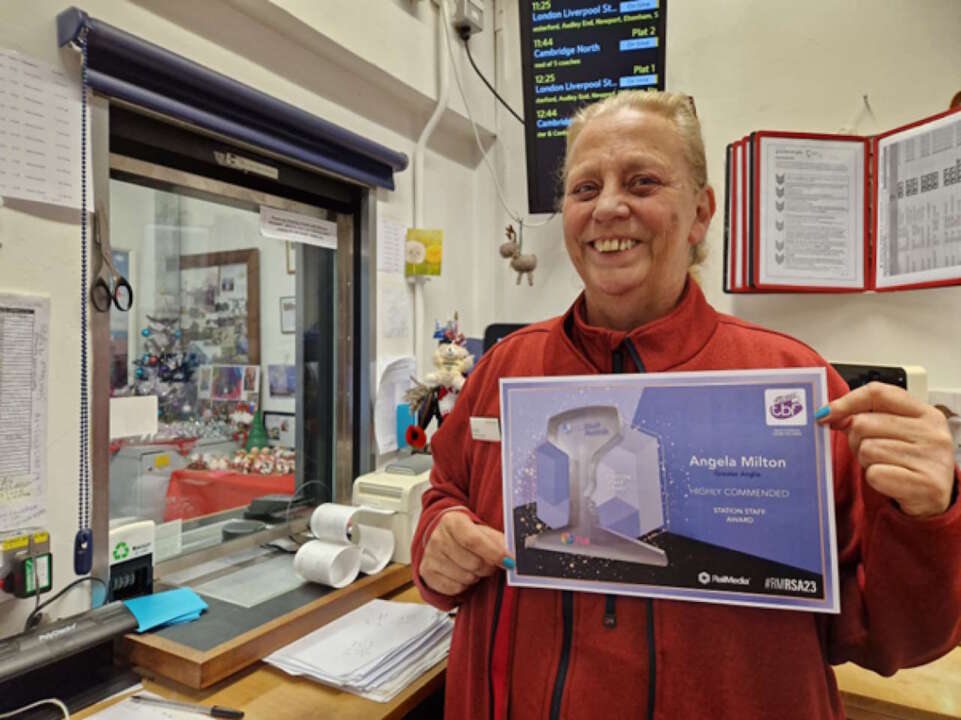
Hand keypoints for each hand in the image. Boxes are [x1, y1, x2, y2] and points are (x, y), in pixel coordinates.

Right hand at [420, 511, 513, 595]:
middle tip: (490, 563)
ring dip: (476, 576)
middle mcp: (437, 537)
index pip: (474, 540)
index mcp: (452, 521)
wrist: (441, 538)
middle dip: (488, 567)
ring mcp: (430, 556)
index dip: (494, 553)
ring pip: (466, 577)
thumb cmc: (465, 535)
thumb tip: (511, 556)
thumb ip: (498, 541)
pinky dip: (464, 585)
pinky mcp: (427, 573)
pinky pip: (455, 588)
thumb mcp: (483, 531)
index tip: (509, 561)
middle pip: (473, 563)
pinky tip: (462, 573)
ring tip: (473, 566)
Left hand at [817, 382, 955, 516]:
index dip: (845, 402)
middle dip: (855, 440)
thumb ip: (868, 417)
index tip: (825, 414)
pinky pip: (874, 474)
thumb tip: (828, 414)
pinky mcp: (924, 484)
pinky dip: (874, 478)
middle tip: (871, 451)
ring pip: (867, 449)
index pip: (877, 393)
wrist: (933, 497)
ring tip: (885, 465)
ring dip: (866, 461)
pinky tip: (890, 480)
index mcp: (926, 413)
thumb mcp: (896, 432)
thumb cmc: (908, 461)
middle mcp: (932, 433)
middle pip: (863, 423)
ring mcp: (931, 459)